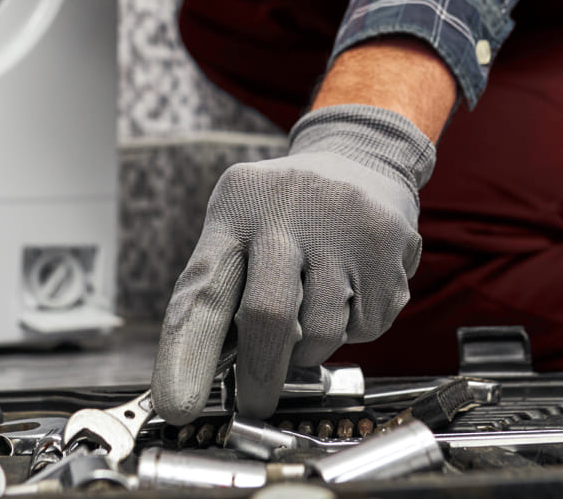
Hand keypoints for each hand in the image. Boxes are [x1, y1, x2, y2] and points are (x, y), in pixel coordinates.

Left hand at [151, 105, 434, 422]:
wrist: (362, 157)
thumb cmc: (285, 205)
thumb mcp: (240, 221)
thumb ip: (223, 286)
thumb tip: (210, 371)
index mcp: (238, 208)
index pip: (205, 287)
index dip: (187, 352)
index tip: (175, 404)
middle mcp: (289, 211)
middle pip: (269, 316)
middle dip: (258, 376)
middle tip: (254, 402)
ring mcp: (343, 229)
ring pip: (320, 333)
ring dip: (309, 348)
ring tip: (310, 309)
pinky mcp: (387, 251)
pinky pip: (364, 327)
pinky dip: (350, 327)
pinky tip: (347, 289)